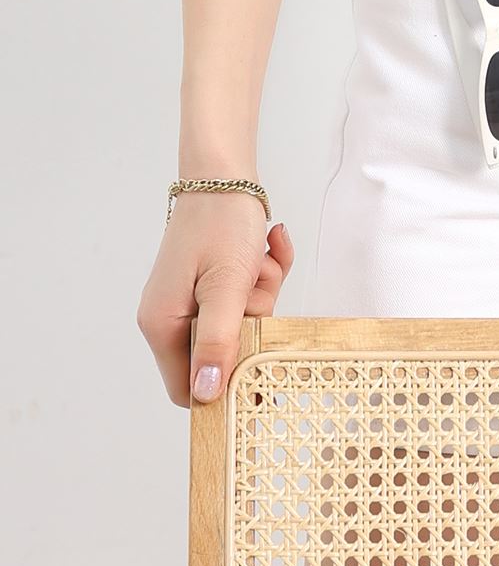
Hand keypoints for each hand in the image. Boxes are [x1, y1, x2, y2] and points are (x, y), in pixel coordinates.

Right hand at [136, 192, 294, 406]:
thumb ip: (217, 341)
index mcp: (162, 324)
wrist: (225, 171)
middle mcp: (171, 315)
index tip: (258, 370)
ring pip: (241, 320)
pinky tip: (269, 245)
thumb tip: (206, 393)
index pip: (187, 386)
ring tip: (261, 259)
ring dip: (262, 291)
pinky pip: (247, 294)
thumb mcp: (225, 287)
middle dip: (252, 320)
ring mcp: (192, 296)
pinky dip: (264, 273)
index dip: (222, 386)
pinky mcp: (212, 279)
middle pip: (222, 350)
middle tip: (256, 285)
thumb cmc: (221, 223)